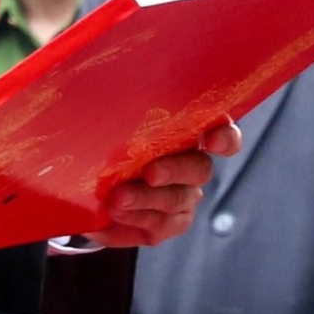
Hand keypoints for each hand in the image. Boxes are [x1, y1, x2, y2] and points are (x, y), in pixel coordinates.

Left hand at [87, 121, 242, 249]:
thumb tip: (106, 88)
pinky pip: (161, 225)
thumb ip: (120, 108)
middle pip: (201, 169)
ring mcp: (183, 196)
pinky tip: (114, 213)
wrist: (88, 184)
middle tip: (150, 173)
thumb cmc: (107, 139)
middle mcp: (191, 164)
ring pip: (178, 200)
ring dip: (147, 199)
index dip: (225, 137)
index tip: (212, 140)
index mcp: (186, 131)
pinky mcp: (168, 223)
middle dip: (175, 170)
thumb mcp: (112, 118)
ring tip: (117, 199)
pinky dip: (136, 218)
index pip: (222, 131)